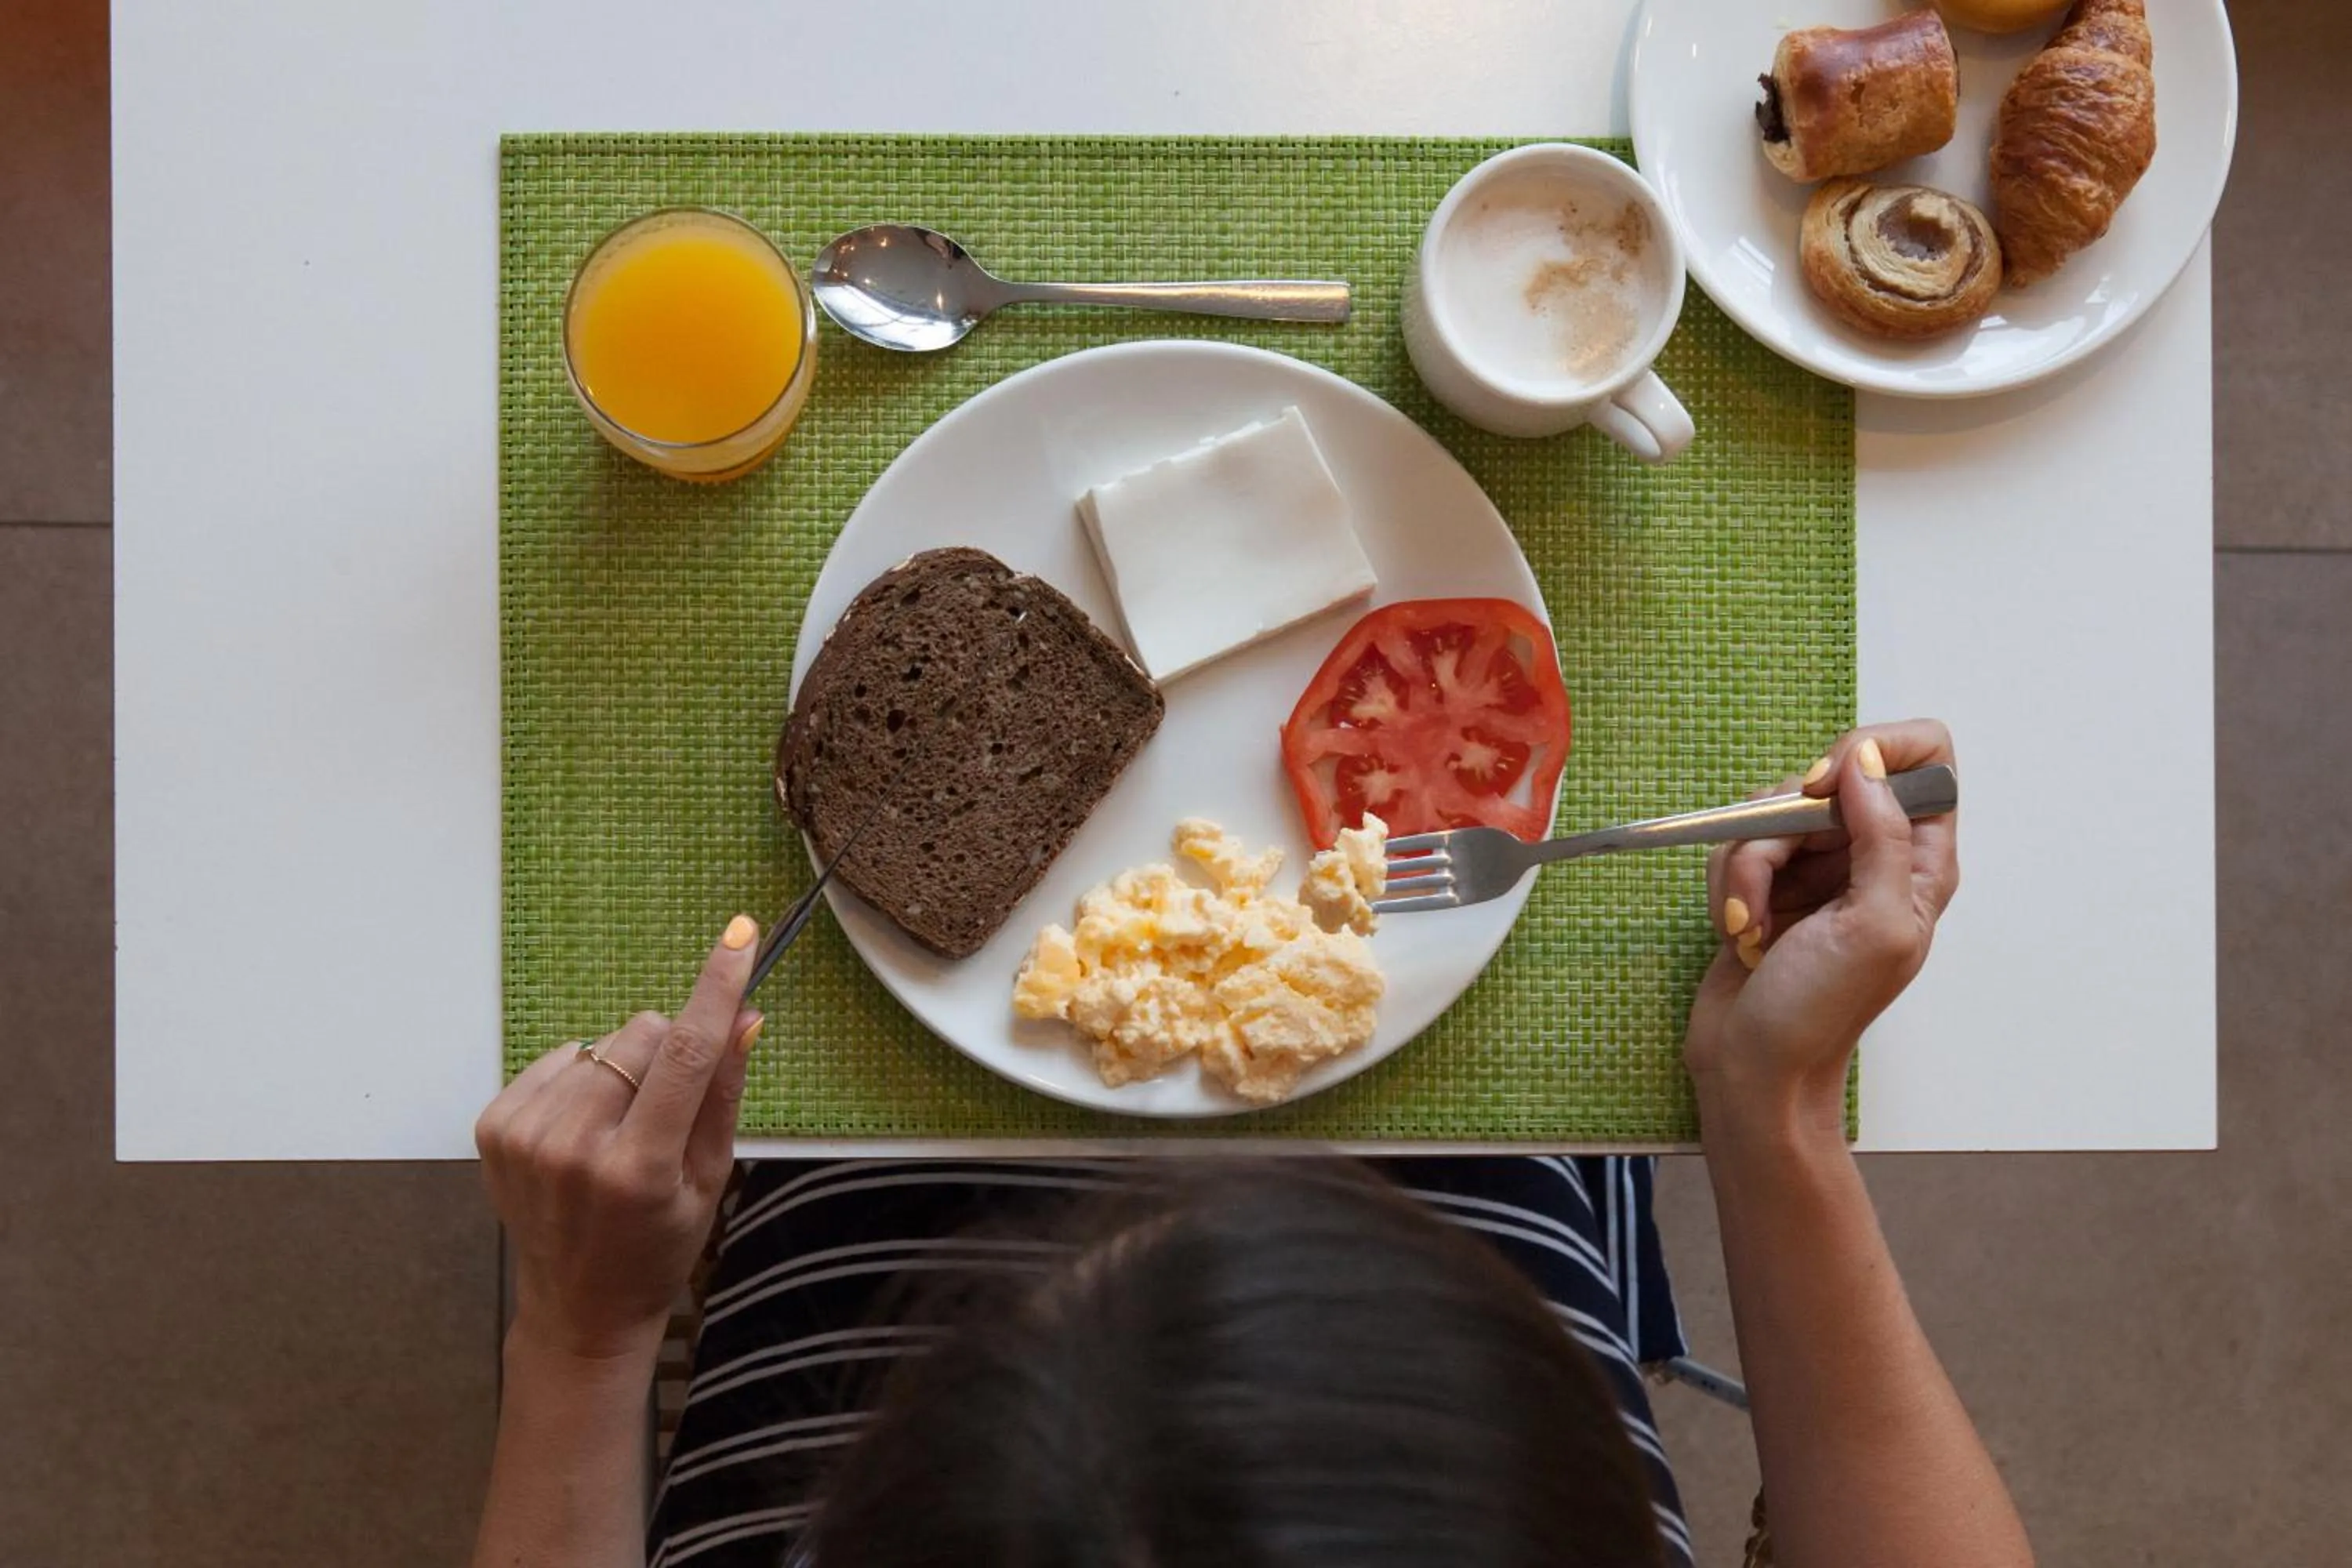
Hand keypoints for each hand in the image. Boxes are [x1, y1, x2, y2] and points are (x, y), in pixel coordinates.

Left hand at [474, 917, 764, 1363]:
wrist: (579, 1309)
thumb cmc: (657, 1246)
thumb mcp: (710, 1179)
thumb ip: (723, 1092)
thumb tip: (744, 1014)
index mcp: (640, 1168)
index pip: (686, 1054)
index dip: (717, 988)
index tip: (741, 937)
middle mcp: (577, 1149)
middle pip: (642, 1035)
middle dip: (667, 1052)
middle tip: (665, 1109)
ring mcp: (527, 1137)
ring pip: (601, 1044)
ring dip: (621, 1071)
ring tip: (618, 1129)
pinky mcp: (495, 1127)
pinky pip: (559, 1059)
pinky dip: (580, 1082)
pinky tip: (583, 1129)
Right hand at [1684, 721, 1959, 1135]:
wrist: (1756, 1069)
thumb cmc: (1820, 1013)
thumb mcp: (1873, 925)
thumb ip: (1882, 836)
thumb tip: (1866, 760)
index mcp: (1920, 861)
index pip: (1926, 756)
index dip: (1872, 752)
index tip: (1822, 788)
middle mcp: (1872, 855)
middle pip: (1826, 778)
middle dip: (1780, 829)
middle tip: (1771, 887)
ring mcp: (1817, 868)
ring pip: (1769, 811)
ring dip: (1746, 868)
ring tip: (1753, 929)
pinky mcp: (1767, 883)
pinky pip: (1735, 844)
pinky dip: (1727, 886)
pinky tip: (1739, 933)